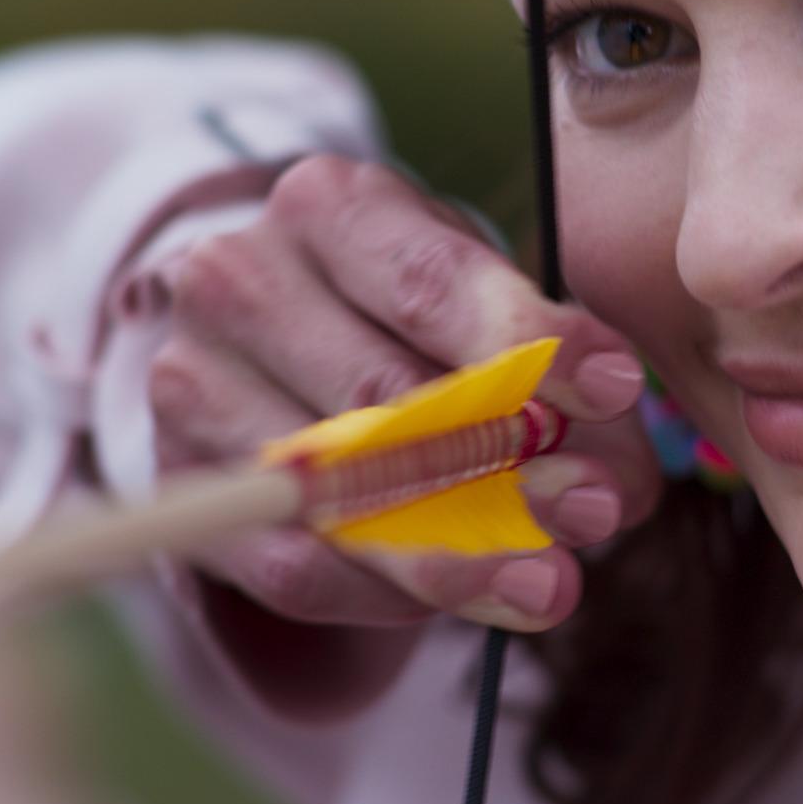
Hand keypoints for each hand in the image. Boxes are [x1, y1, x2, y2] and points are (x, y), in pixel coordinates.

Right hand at [148, 154, 661, 632]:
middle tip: (596, 508)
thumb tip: (618, 485)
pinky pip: (293, 565)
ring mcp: (192, 383)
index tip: (616, 388)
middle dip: (504, 462)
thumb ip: (557, 383)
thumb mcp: (480, 307)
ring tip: (551, 583)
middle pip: (382, 393)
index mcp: (325, 207)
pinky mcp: (184, 482)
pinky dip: (389, 594)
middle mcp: (239, 279)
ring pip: (335, 491)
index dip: (529, 342)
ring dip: (455, 549)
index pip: (431, 282)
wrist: (266, 336)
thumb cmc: (403, 313)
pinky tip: (474, 596)